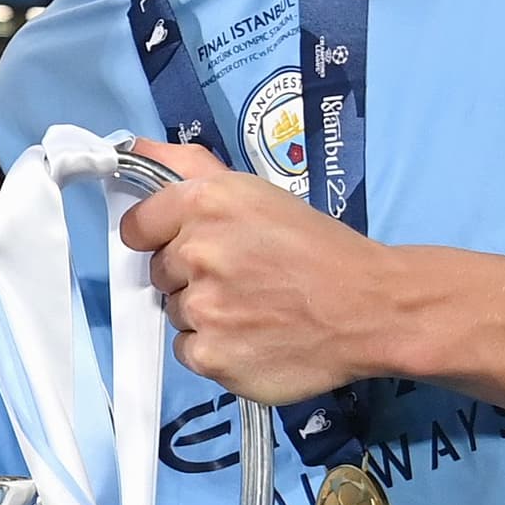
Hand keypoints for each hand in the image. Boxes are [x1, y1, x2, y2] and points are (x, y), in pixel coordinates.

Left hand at [118, 141, 414, 405]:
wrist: (370, 309)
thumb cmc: (320, 249)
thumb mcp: (257, 192)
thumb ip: (189, 168)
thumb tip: (135, 148)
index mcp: (206, 203)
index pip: (137, 226)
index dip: (158, 237)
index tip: (185, 244)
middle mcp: (198, 252)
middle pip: (159, 271)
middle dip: (191, 274)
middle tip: (242, 276)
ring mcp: (203, 308)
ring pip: (175, 311)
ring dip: (205, 311)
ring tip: (254, 306)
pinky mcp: (211, 356)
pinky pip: (189, 350)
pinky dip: (215, 348)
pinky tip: (253, 336)